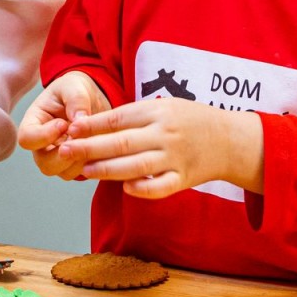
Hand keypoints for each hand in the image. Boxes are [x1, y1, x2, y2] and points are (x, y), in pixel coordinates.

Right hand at [17, 72, 112, 179]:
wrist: (90, 97)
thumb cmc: (74, 89)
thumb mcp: (73, 86)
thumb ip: (75, 100)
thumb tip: (80, 121)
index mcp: (34, 123)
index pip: (27, 139)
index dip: (43, 136)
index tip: (63, 123)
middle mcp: (43, 145)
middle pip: (44, 163)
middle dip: (64, 155)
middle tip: (80, 139)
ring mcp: (59, 157)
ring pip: (63, 172)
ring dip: (80, 160)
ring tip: (92, 140)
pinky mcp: (77, 163)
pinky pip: (82, 173)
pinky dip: (93, 163)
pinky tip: (101, 147)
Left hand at [58, 98, 263, 198]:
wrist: (231, 139)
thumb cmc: (191, 120)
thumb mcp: (165, 106)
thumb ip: (134, 116)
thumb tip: (93, 126)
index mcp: (158, 112)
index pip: (118, 118)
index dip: (92, 125)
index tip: (70, 129)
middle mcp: (165, 134)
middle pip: (121, 143)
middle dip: (89, 148)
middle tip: (64, 152)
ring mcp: (175, 158)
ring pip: (135, 166)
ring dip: (107, 169)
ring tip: (85, 170)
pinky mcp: (185, 178)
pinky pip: (160, 187)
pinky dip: (141, 189)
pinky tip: (124, 188)